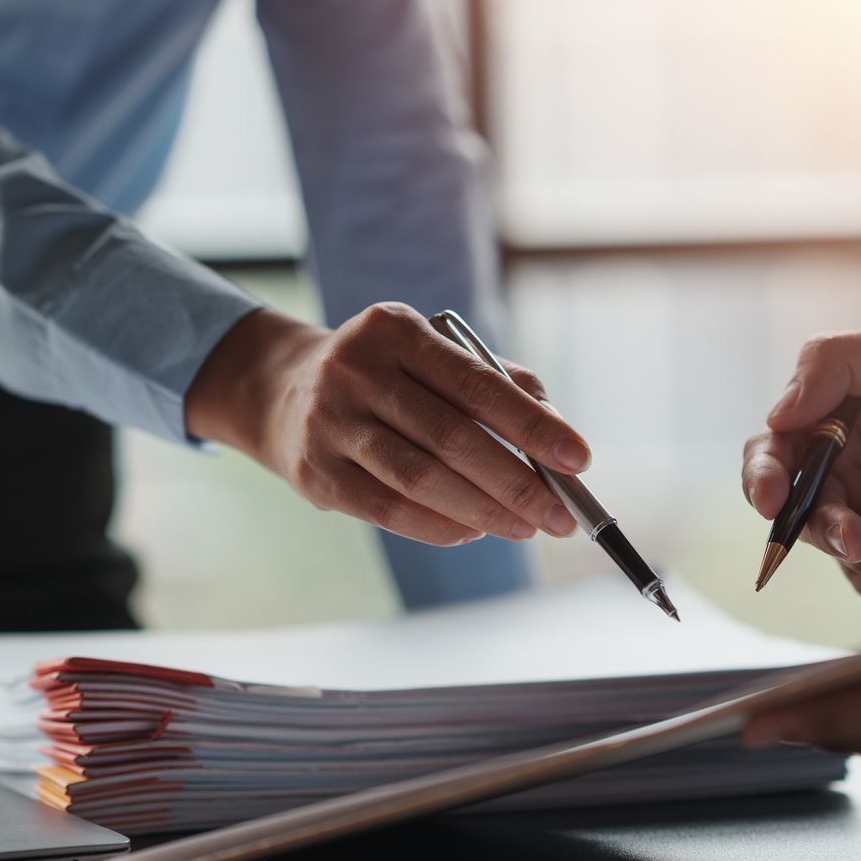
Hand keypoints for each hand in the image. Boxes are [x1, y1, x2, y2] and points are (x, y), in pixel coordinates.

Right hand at [184, 304, 588, 546]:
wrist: (282, 392)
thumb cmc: (384, 375)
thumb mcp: (431, 354)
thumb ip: (496, 382)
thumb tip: (557, 431)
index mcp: (395, 330)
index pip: (476, 383)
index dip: (532, 426)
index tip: (578, 460)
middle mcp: (356, 370)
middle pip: (451, 437)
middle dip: (517, 482)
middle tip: (560, 515)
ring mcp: (330, 423)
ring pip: (420, 479)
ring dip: (484, 510)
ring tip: (525, 527)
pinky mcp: (315, 472)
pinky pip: (388, 509)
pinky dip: (439, 526)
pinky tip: (475, 530)